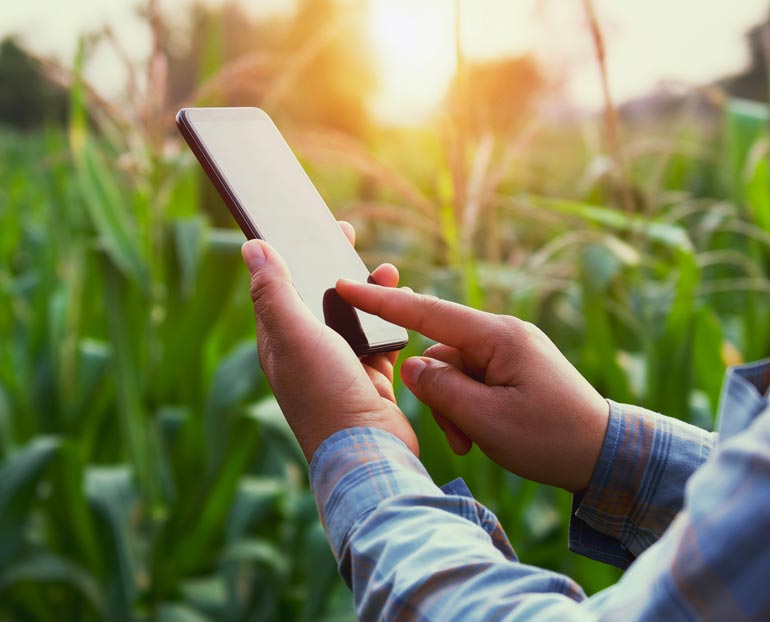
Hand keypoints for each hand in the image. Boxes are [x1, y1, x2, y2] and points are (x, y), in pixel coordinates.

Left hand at [241, 222, 417, 461]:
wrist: (368, 453)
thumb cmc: (325, 395)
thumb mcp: (294, 336)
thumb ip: (274, 292)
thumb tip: (251, 247)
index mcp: (280, 341)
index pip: (280, 287)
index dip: (290, 254)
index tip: (308, 227)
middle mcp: (307, 352)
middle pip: (318, 297)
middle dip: (331, 264)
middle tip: (347, 234)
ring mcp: (339, 366)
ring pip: (352, 316)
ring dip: (367, 289)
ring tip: (388, 270)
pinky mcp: (369, 376)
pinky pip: (379, 337)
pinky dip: (390, 318)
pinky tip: (403, 303)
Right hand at [335, 280, 608, 492]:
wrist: (605, 455)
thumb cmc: (552, 439)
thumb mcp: (488, 420)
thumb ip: (441, 389)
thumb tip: (408, 365)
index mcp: (499, 337)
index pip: (429, 312)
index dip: (383, 301)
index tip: (346, 284)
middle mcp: (502, 335)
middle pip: (441, 353)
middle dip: (438, 394)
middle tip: (458, 436)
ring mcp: (508, 351)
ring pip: (453, 372)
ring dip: (454, 408)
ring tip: (473, 441)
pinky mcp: (511, 368)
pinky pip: (471, 381)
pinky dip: (467, 408)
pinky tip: (481, 434)